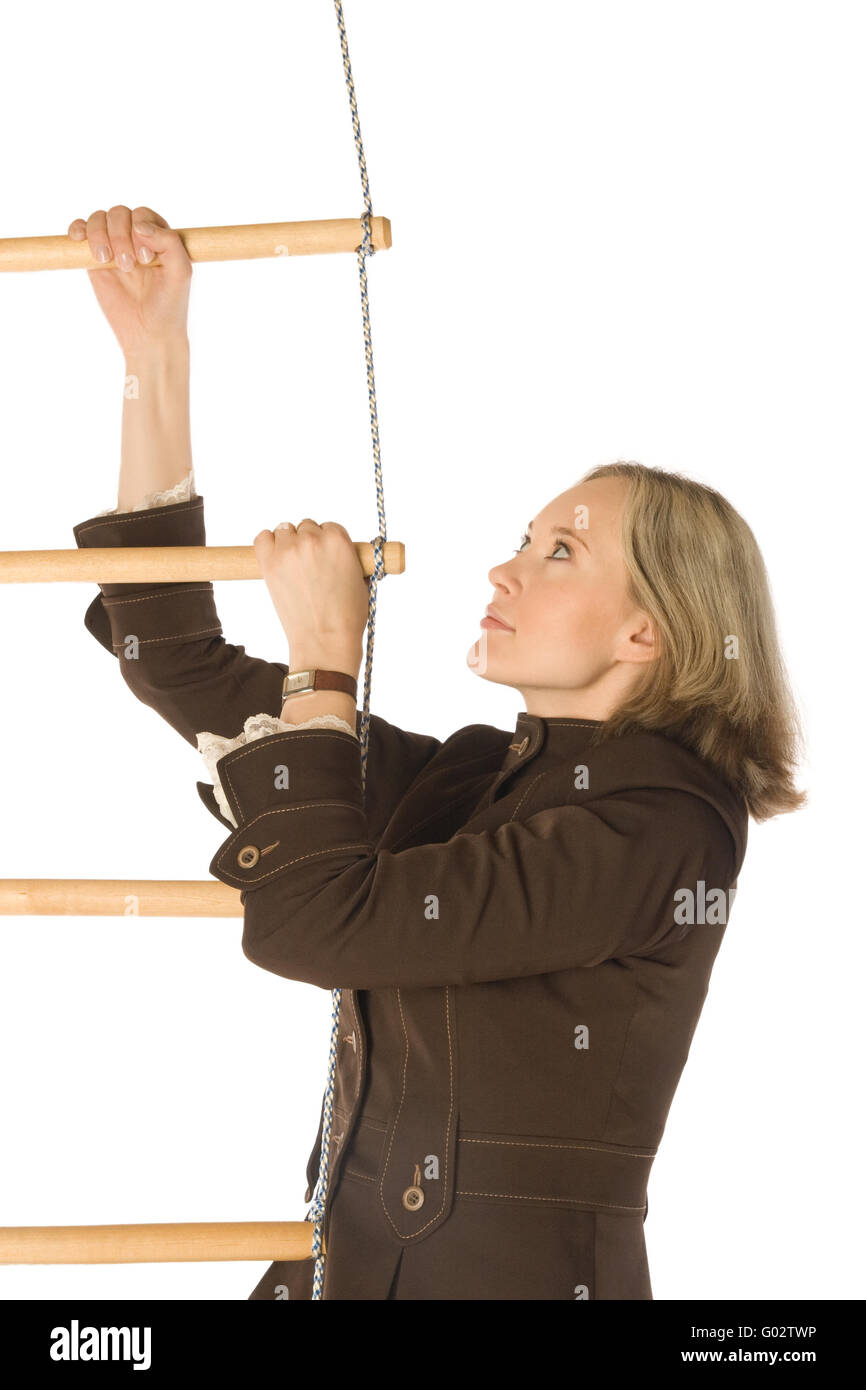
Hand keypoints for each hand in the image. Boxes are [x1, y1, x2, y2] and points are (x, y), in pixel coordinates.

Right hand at [68, 205, 190, 356]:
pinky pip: (80, 231)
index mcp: (158, 236)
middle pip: (118, 214)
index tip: (145, 259)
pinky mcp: (94, 259)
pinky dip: (76, 229)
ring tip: (106, 261)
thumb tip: (138, 224)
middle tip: (127, 266)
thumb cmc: (169, 304)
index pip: (143, 214)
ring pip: (98, 219)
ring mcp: (113, 246)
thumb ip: (168, 242)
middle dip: (120, 236)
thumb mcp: (180, 272)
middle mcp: (135, 237)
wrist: (148, 333)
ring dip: (99, 235)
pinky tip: (77, 239)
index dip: (140, 229)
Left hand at [254, 519, 368, 671]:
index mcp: (339, 540)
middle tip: (310, 567)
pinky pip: (262, 538)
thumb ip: (350, 559)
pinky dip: (267, 544)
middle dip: (309, 543)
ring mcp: (289, 551)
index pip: (329, 527)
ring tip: (294, 566)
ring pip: (284, 530)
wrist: (325, 640)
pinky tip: (276, 558)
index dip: (327, 542)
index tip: (326, 558)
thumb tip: (341, 553)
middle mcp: (313, 540)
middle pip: (306, 527)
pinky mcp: (270, 564)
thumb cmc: (347, 617)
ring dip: (288, 544)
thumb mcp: (361, 581)